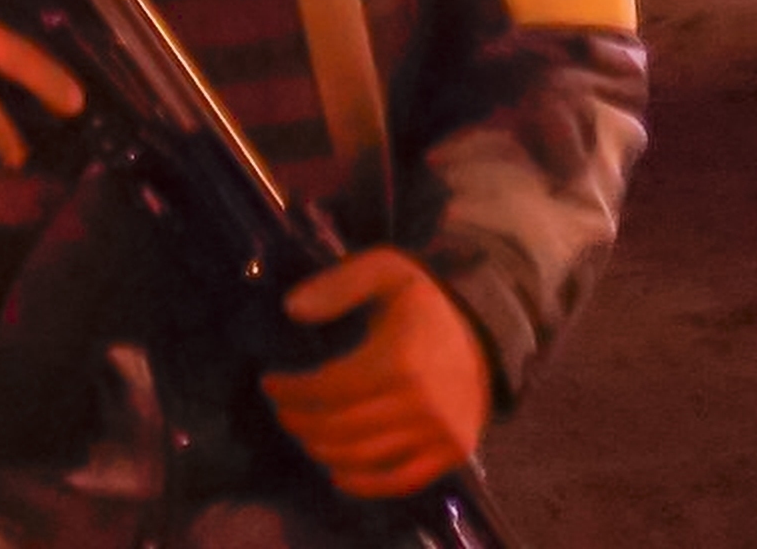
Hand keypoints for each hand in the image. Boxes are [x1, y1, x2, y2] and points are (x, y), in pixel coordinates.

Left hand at [262, 247, 491, 496]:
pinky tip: (336, 473)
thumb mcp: (385, 272)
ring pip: (363, 457)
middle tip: (283, 410)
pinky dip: (363, 484)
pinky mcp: (451, 453)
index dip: (292, 390)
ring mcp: (439, 433)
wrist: (487, 334)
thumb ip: (338, 285)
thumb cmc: (424, 305)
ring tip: (304, 433)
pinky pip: (400, 481)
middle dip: (300, 421)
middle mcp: (421, 403)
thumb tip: (291, 309)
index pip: (329, 388)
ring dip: (321, 449)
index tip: (269, 383)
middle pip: (340, 427)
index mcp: (400, 360)